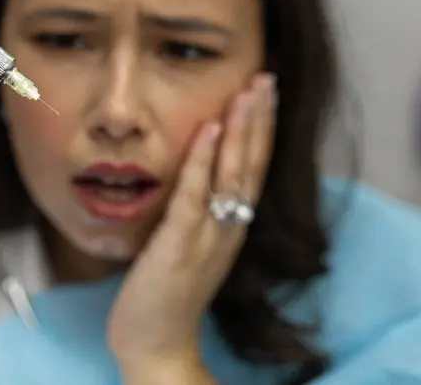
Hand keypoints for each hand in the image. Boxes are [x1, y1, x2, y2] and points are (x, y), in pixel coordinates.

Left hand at [107, 73, 277, 379]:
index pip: (252, 169)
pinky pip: (194, 198)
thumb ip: (195, 208)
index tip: (265, 88)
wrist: (154, 344)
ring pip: (232, 176)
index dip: (261, 129)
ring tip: (250, 90)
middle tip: (267, 76)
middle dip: (260, 119)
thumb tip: (192, 167)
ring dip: (241, 130)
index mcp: (229, 227)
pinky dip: (202, 162)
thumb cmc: (164, 292)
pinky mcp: (178, 248)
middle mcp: (227, 229)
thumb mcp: (187, 241)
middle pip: (251, 165)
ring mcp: (206, 238)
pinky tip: (207, 129)